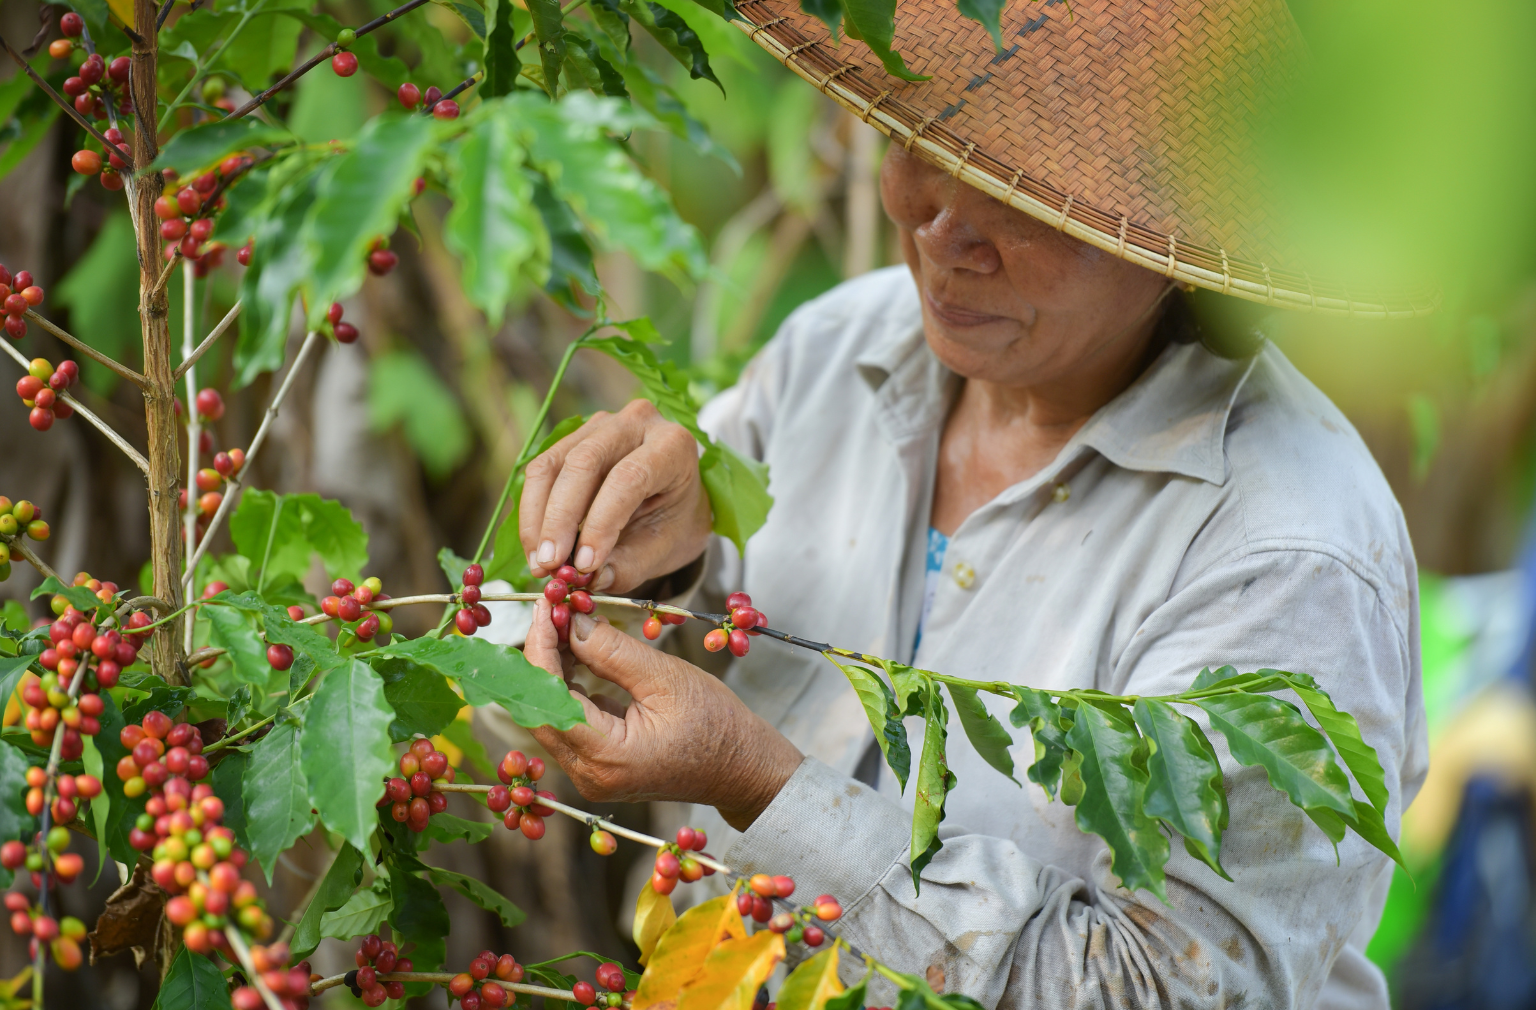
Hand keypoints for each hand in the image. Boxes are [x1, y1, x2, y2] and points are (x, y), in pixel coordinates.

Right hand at [519, 399, 711, 592]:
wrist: (677, 494)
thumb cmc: (676, 519)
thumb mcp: (668, 546)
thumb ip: (633, 564)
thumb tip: (592, 581)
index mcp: (673, 445)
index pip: (629, 477)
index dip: (602, 522)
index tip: (584, 564)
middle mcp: (636, 422)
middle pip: (583, 462)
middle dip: (560, 519)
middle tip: (550, 565)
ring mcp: (600, 424)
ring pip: (552, 464)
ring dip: (538, 517)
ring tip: (540, 561)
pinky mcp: (573, 437)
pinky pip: (541, 470)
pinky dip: (533, 511)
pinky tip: (537, 545)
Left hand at [524, 600, 803, 829]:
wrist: (743, 768)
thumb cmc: (716, 724)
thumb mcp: (666, 677)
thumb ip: (613, 651)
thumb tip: (572, 622)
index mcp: (606, 756)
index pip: (549, 696)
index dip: (540, 646)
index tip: (546, 606)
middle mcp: (588, 773)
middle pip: (539, 708)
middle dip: (541, 654)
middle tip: (553, 609)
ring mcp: (590, 774)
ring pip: (549, 714)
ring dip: (550, 668)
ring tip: (564, 624)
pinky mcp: (597, 767)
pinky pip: (567, 722)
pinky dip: (565, 685)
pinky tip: (574, 653)